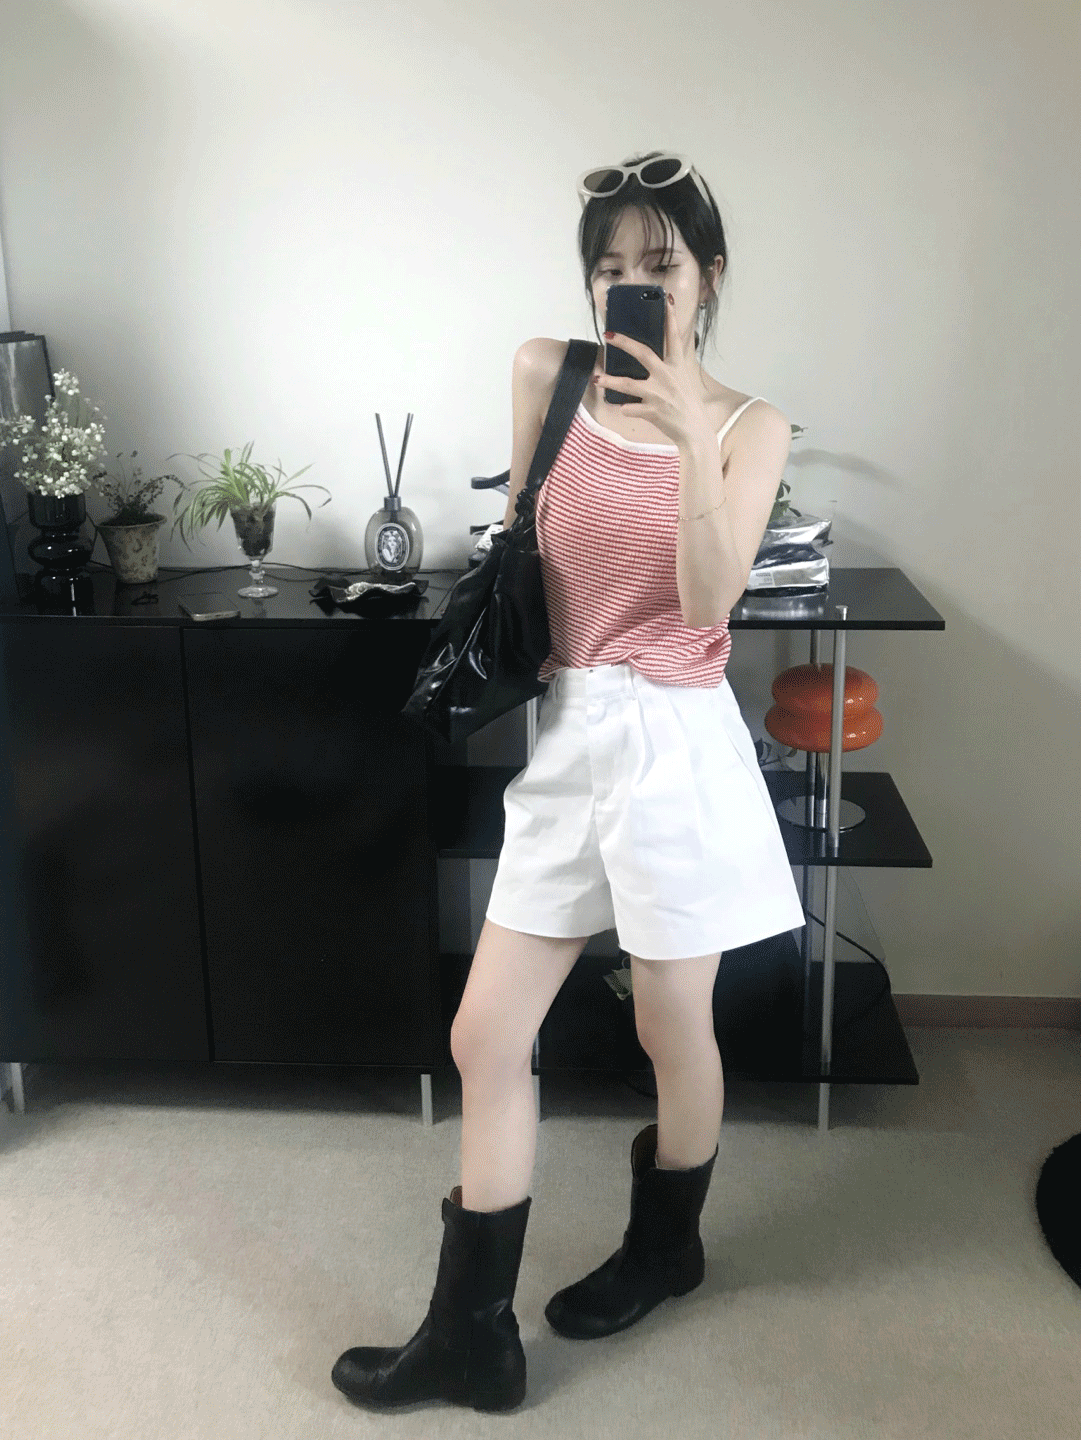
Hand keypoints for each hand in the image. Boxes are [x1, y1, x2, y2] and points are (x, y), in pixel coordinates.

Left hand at [595, 293, 712, 448]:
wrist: (695, 431)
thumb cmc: (687, 406)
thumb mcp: (682, 381)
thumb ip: (668, 369)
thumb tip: (651, 360)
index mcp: (677, 366)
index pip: (673, 337)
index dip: (670, 318)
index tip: (666, 299)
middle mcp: (667, 376)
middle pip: (643, 353)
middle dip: (624, 343)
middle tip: (609, 334)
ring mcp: (659, 394)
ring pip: (629, 384)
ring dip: (610, 380)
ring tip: (596, 378)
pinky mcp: (653, 412)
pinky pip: (631, 408)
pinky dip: (626, 409)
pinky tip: (622, 408)